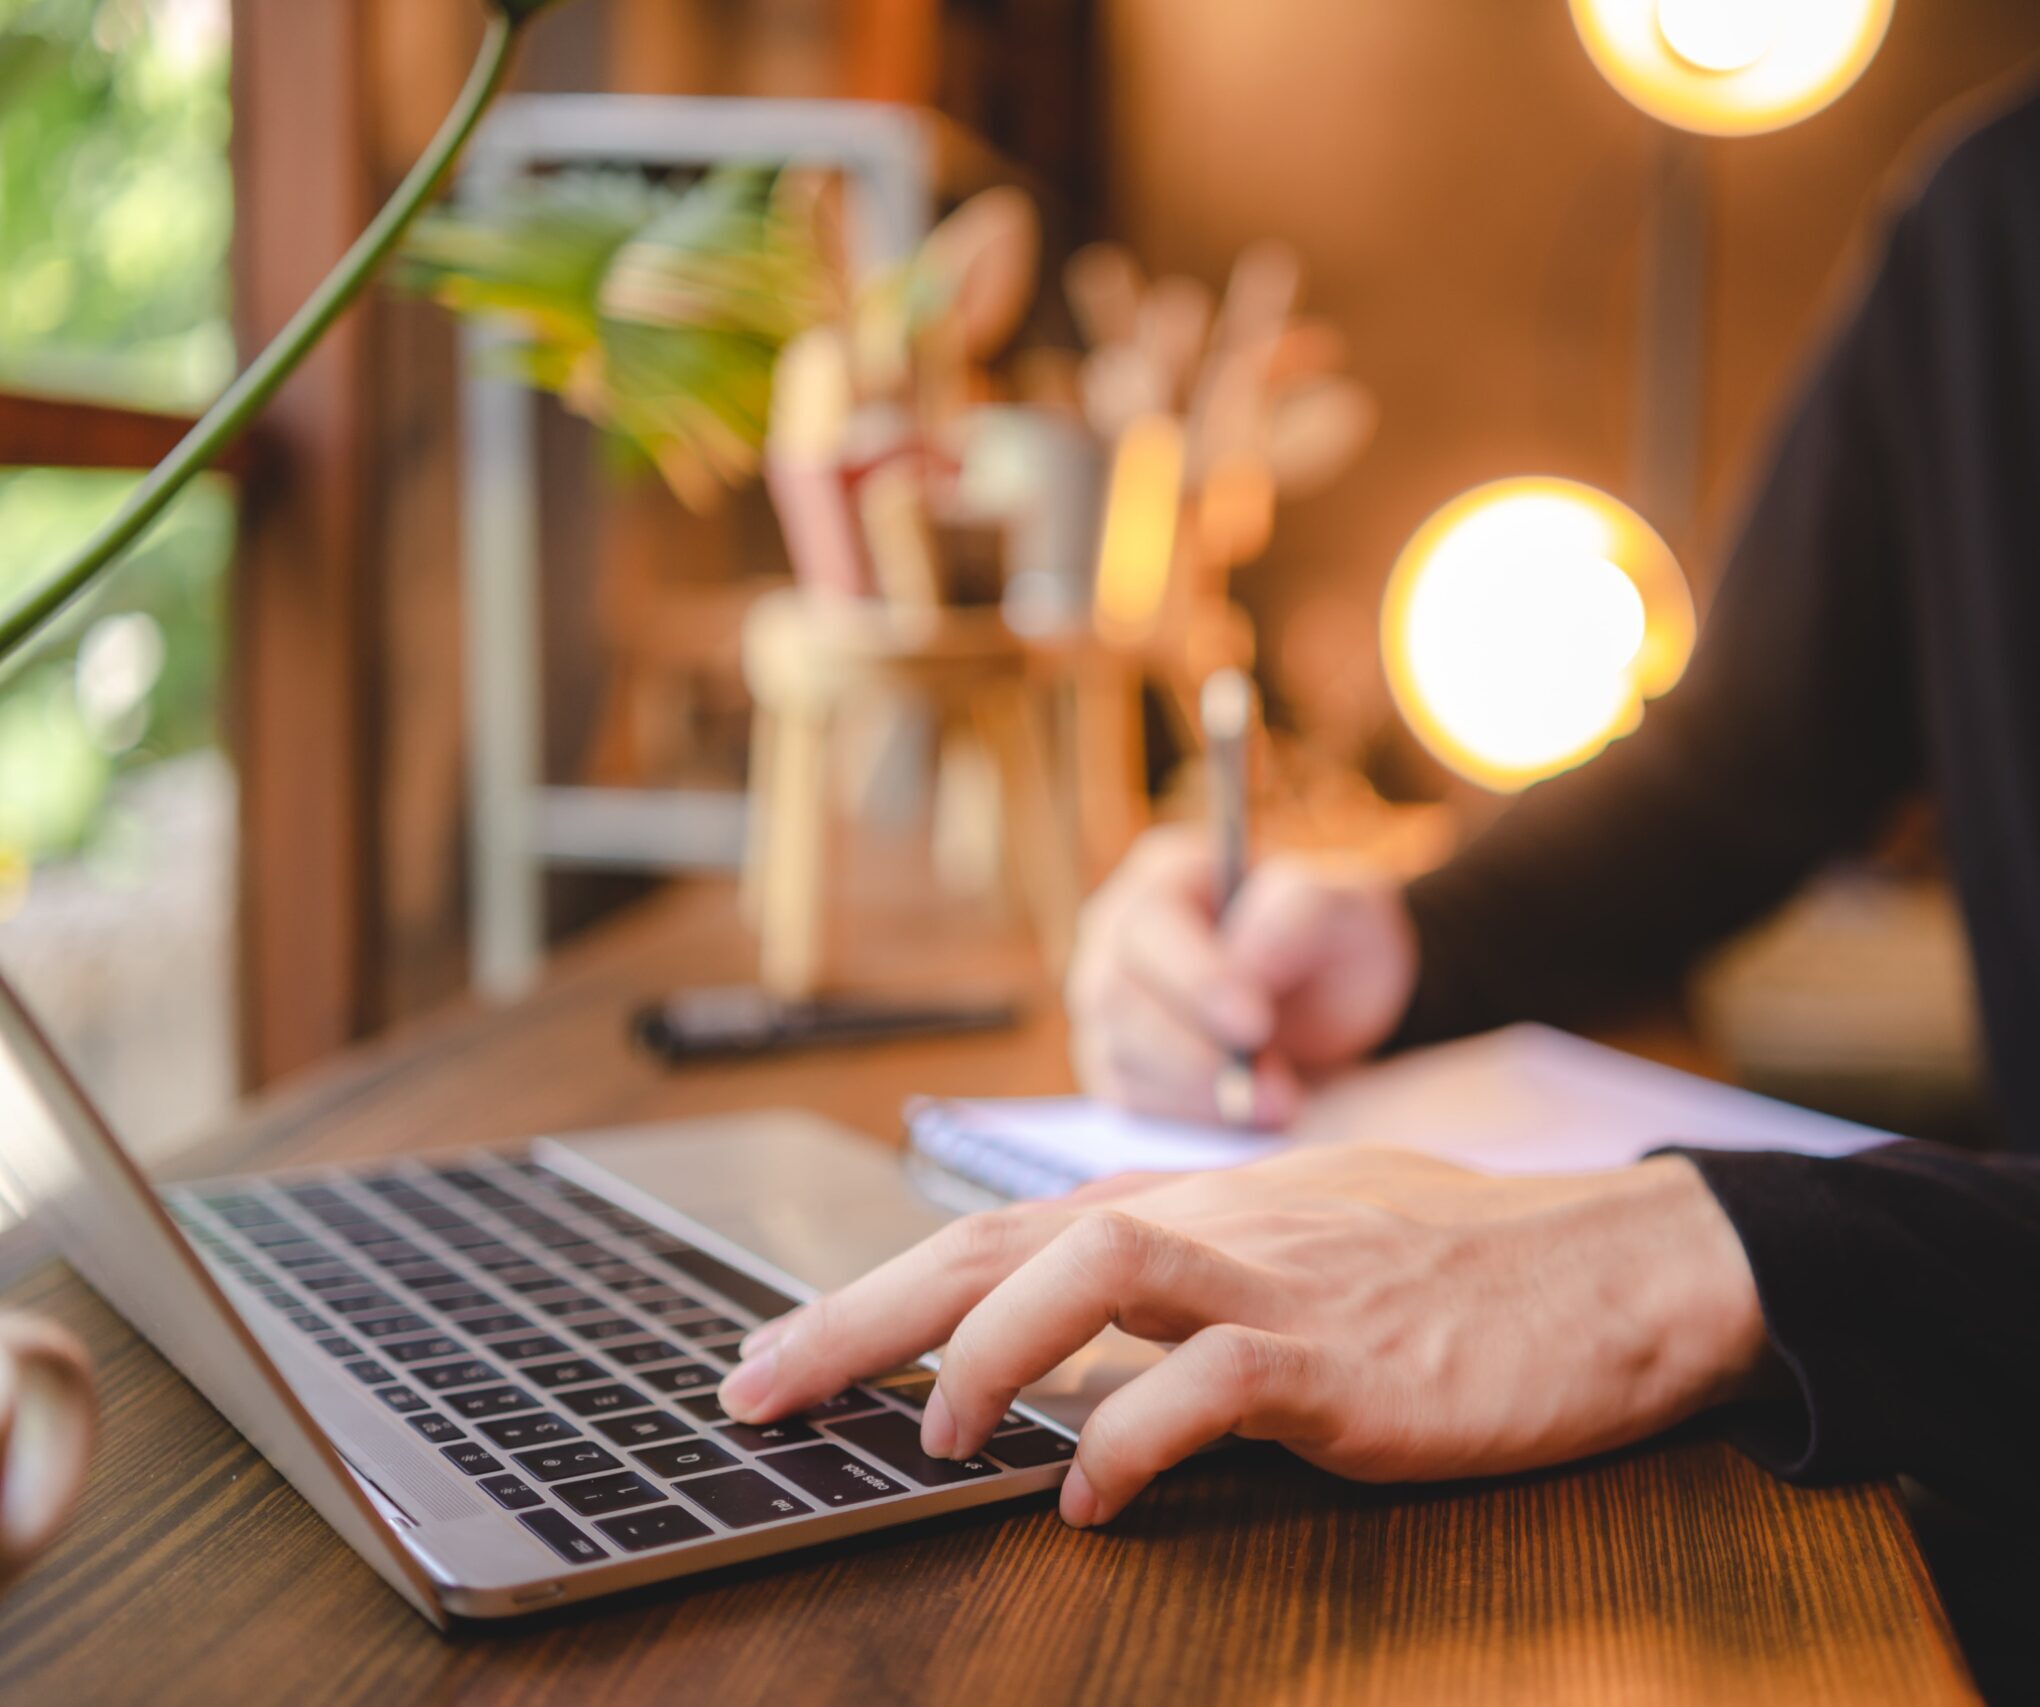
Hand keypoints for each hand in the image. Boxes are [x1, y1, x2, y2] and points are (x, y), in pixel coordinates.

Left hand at [718, 1147, 1768, 1527]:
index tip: (775, 1354)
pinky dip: (1132, 1436)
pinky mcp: (1346, 1354)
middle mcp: (1212, 1223)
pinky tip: (1087, 1497)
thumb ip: (1179, 1286)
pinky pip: (1215, 1378)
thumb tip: (1069, 1358)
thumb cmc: (1454, 1261)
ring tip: (926, 1432)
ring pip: (1096, 1265)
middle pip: (1003, 1240)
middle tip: (755, 1389)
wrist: (1618, 1266)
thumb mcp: (1294, 1248)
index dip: (874, 1293)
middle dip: (864, 1314)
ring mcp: (1279, 1281)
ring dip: (989, 1347)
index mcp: (1189, 1202)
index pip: (994, 1232)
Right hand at [1064, 825, 1419, 1125]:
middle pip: (1116, 999)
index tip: (1256, 1024)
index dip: (1195, 978)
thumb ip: (1296, 912)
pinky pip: (1130, 1103)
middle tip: (1277, 1092)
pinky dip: (1193, 1119)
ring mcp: (1111, 1006)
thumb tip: (1243, 966)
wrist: (1337, 1004)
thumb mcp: (1341, 906)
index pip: (1149, 926)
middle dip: (1196, 1054)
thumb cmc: (1333, 939)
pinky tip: (1248, 1115)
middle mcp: (1118, 938)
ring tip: (1280, 1104)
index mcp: (1164, 877)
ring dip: (1200, 1095)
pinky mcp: (1119, 1065)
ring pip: (1118, 1058)